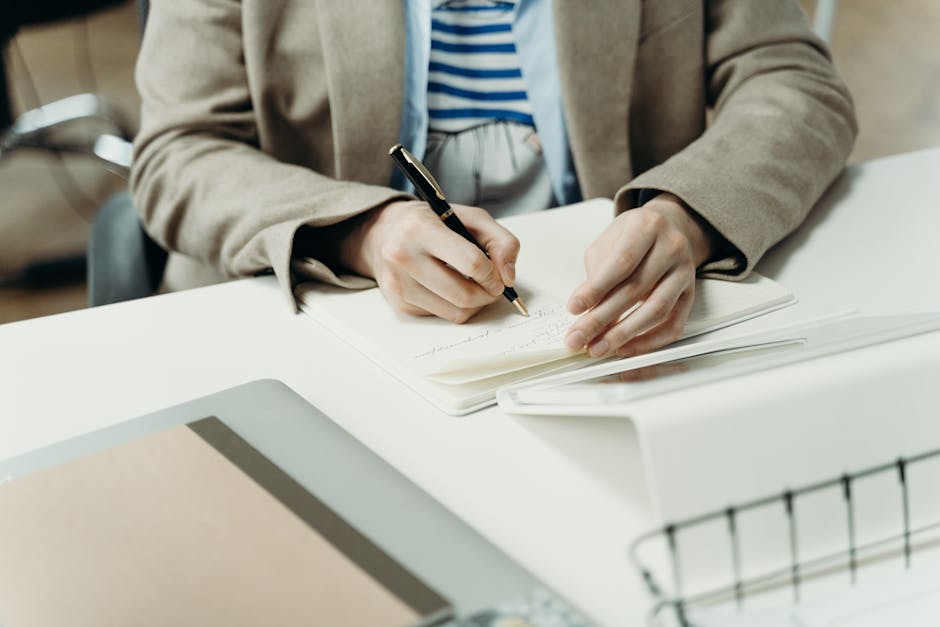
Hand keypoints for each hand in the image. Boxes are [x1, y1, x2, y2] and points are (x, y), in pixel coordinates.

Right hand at [342, 200, 519, 322]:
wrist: (385, 233)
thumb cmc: (433, 223)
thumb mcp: (471, 218)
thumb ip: (501, 241)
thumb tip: (509, 278)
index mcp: (420, 228)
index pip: (471, 262)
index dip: (493, 274)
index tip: (498, 276)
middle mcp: (402, 256)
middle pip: (464, 295)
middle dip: (488, 295)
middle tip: (493, 287)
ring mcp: (398, 284)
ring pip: (456, 313)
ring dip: (475, 304)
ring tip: (475, 286)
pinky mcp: (399, 305)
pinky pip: (442, 317)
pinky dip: (455, 306)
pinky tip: (450, 288)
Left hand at [564, 193, 715, 357]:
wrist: (669, 228)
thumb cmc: (633, 236)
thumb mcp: (608, 242)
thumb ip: (597, 272)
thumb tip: (584, 310)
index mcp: (647, 226)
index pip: (622, 262)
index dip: (596, 289)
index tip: (574, 308)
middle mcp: (672, 247)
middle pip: (635, 290)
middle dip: (602, 319)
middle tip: (579, 338)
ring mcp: (684, 272)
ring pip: (656, 310)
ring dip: (623, 335)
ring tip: (598, 347)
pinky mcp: (690, 294)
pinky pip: (673, 325)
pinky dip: (648, 342)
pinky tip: (626, 348)